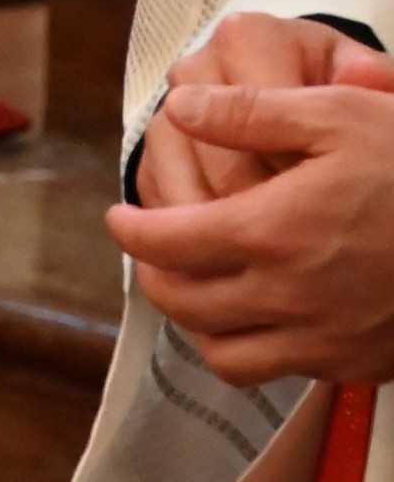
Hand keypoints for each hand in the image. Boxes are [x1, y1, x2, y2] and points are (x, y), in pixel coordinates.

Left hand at [107, 21, 393, 385]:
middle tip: (153, 250)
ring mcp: (326, 339)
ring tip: (202, 286)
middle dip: (154, 274)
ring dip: (199, 323)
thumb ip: (251, 111)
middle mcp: (290, 295)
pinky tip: (266, 313)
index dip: (129, 229)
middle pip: (183, 304)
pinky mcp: (359, 363)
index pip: (164, 243)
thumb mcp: (339, 114)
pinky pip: (284, 373)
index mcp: (272, 231)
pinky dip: (256, 349)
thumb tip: (183, 108)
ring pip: (224, 354)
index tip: (121, 216)